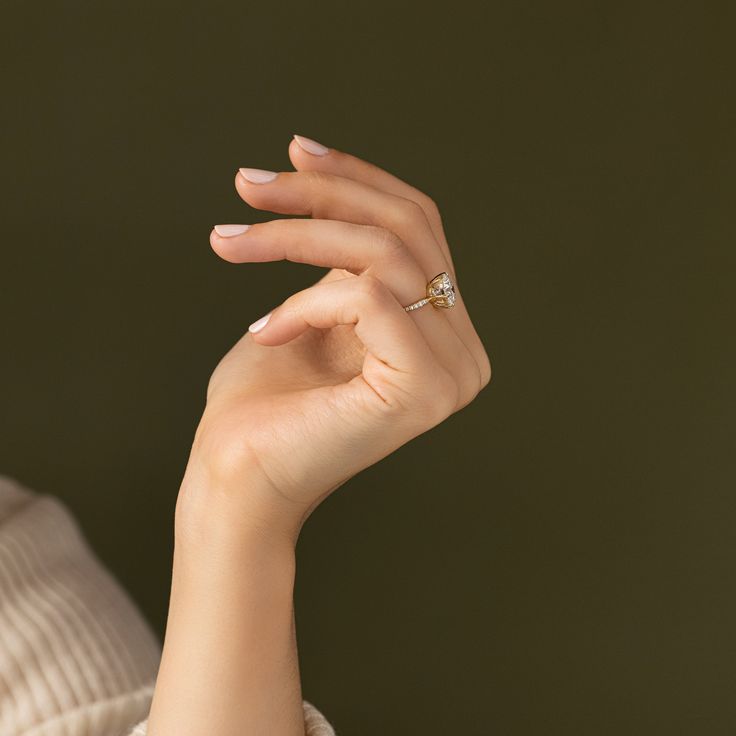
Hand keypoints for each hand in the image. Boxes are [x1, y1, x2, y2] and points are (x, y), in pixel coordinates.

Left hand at [178, 135, 490, 542]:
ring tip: (228, 244)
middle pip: (409, 229)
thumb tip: (333, 175)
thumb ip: (345, 258)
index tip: (295, 149)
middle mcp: (463, 354)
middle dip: (323, 193)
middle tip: (246, 184)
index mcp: (444, 335)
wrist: (238, 482)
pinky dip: (303, 301)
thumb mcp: (313, 305)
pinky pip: (369, 297)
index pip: (421, 229)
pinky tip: (265, 332)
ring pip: (385, 253)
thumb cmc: (265, 400)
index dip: (361, 179)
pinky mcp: (423, 389)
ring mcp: (451, 374)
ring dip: (295, 237)